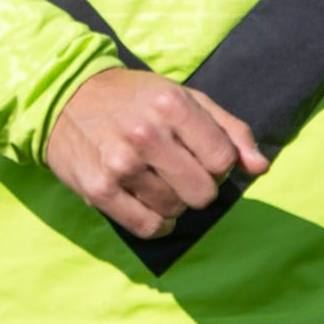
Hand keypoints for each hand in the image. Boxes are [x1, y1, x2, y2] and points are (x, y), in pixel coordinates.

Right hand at [43, 64, 268, 237]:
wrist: (64, 98)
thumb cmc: (133, 99)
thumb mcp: (185, 97)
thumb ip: (229, 129)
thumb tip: (260, 168)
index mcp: (173, 105)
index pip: (223, 160)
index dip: (219, 164)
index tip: (199, 156)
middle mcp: (146, 135)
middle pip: (203, 192)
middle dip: (199, 187)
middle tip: (179, 173)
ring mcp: (120, 165)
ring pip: (176, 210)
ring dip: (174, 203)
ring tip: (157, 183)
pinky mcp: (98, 190)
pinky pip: (147, 226)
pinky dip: (157, 224)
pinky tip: (150, 206)